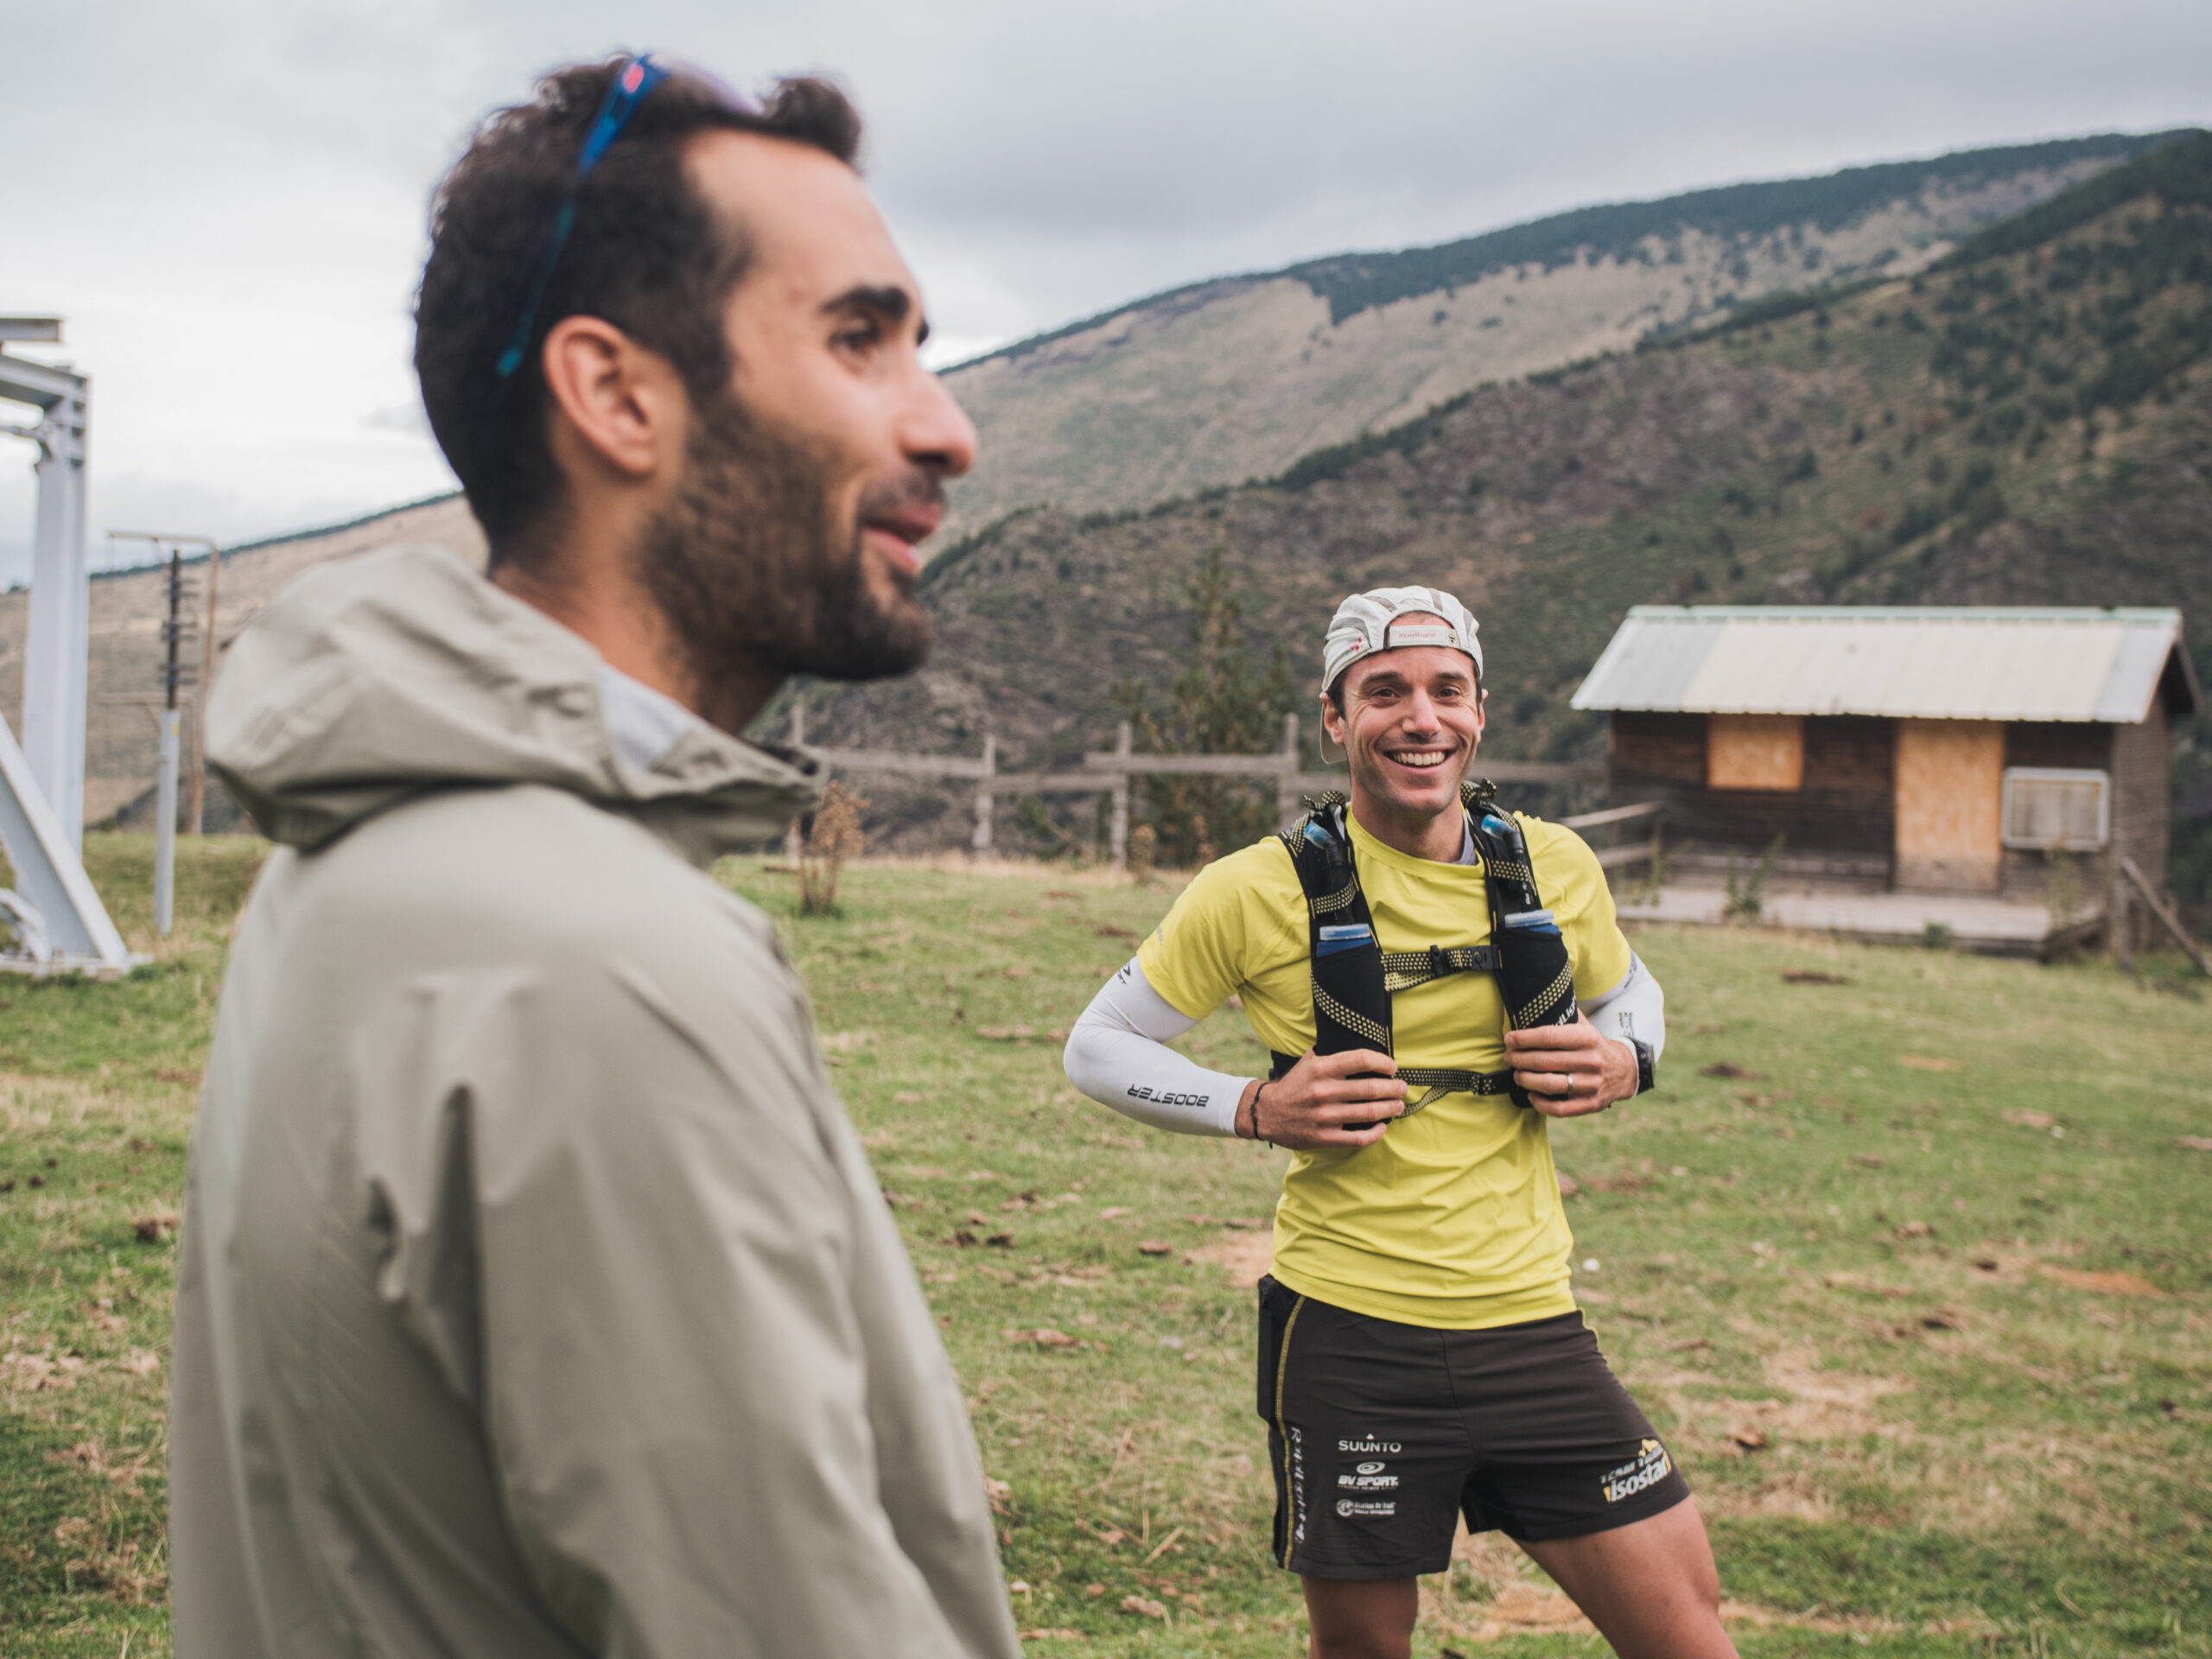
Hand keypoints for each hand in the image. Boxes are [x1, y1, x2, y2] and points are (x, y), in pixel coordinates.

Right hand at [1235, 1047, 1405, 1149]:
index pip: (1360, 1059)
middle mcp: (1323, 1091)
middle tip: (1402, 1087)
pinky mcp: (1323, 1137)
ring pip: (1368, 1112)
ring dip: (1389, 1108)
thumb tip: (1358, 1043)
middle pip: (1369, 1087)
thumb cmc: (1293, 1086)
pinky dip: (1375, 1133)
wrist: (1266, 1113)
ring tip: (1398, 1105)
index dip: (1382, 1062)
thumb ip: (1329, 1054)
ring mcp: (1324, 1116)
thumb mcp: (1307, 1063)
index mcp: (1320, 1069)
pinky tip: (1382, 1127)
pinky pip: (1357, 1138)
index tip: (1392, 1067)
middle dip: (1392, 1087)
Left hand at [1502, 1013, 1637, 1117]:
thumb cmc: (1593, 1046)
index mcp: (1587, 1038)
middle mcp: (1591, 1060)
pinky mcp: (1590, 1104)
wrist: (1624, 1070)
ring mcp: (1591, 1084)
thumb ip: (1564, 1013)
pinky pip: (1560, 1109)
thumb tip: (1536, 998)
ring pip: (1550, 1085)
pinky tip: (1531, 1094)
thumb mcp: (1584, 1026)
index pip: (1548, 1036)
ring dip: (1526, 1080)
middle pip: (1545, 1061)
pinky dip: (1541, 1103)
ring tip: (1517, 1074)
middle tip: (1508, 1057)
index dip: (1524, 1039)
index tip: (1509, 1039)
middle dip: (1519, 1059)